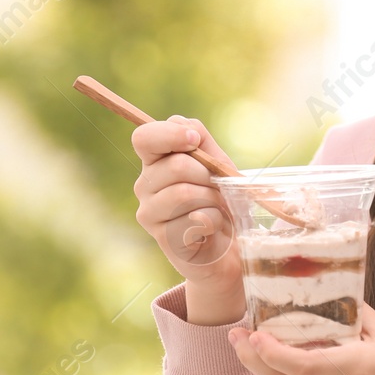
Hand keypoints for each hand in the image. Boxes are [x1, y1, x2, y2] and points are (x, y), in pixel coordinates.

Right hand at [131, 114, 242, 297]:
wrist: (229, 246)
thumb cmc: (221, 201)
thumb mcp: (218, 165)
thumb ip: (203, 142)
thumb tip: (188, 129)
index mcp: (155, 161)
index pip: (144, 137)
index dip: (170, 134)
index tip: (194, 140)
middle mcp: (145, 185)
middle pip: (176, 165)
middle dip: (208, 176)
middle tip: (218, 189)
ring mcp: (149, 212)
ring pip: (184, 192)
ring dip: (213, 200)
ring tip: (216, 209)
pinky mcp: (162, 237)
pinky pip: (195, 219)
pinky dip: (215, 221)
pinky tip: (211, 229)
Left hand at [227, 303, 374, 374]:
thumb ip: (360, 317)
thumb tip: (334, 294)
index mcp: (359, 369)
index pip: (304, 365)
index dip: (272, 352)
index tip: (252, 334)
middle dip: (255, 359)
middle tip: (236, 336)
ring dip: (272, 370)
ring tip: (254, 346)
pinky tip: (291, 366)